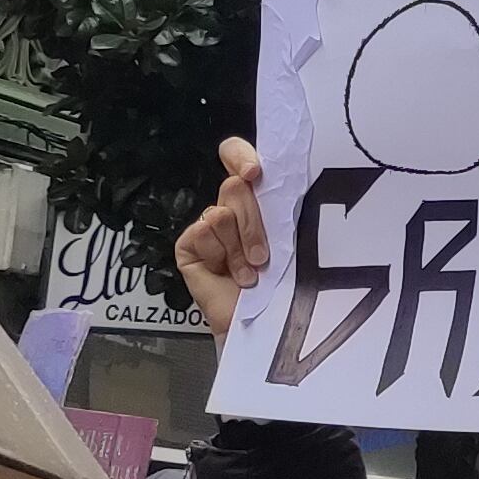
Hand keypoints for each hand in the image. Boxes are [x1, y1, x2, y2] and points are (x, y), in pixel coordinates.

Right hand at [174, 136, 268, 338]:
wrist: (265, 324)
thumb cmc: (284, 282)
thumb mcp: (289, 236)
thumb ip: (279, 204)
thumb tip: (267, 175)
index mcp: (254, 198)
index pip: (235, 155)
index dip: (240, 155)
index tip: (255, 173)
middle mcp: (228, 208)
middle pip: (234, 187)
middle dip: (253, 223)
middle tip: (264, 255)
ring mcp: (207, 227)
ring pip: (220, 213)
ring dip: (240, 247)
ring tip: (251, 272)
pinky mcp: (189, 245)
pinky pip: (201, 232)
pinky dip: (221, 256)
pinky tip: (231, 276)